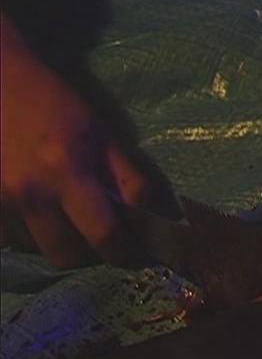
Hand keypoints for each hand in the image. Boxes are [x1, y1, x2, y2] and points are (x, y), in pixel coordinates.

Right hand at [1, 15, 174, 267]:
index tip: (134, 256)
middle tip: (98, 240)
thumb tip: (150, 214)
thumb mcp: (100, 132)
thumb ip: (127, 176)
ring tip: (65, 220)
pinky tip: (36, 213)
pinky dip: (25, 234)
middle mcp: (30, 192)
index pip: (103, 234)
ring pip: (33, 249)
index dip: (124, 254)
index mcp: (67, 171)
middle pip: (64, 256)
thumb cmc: (52, 102)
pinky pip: (6, 238)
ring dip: (55, 242)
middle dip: (87, 255)